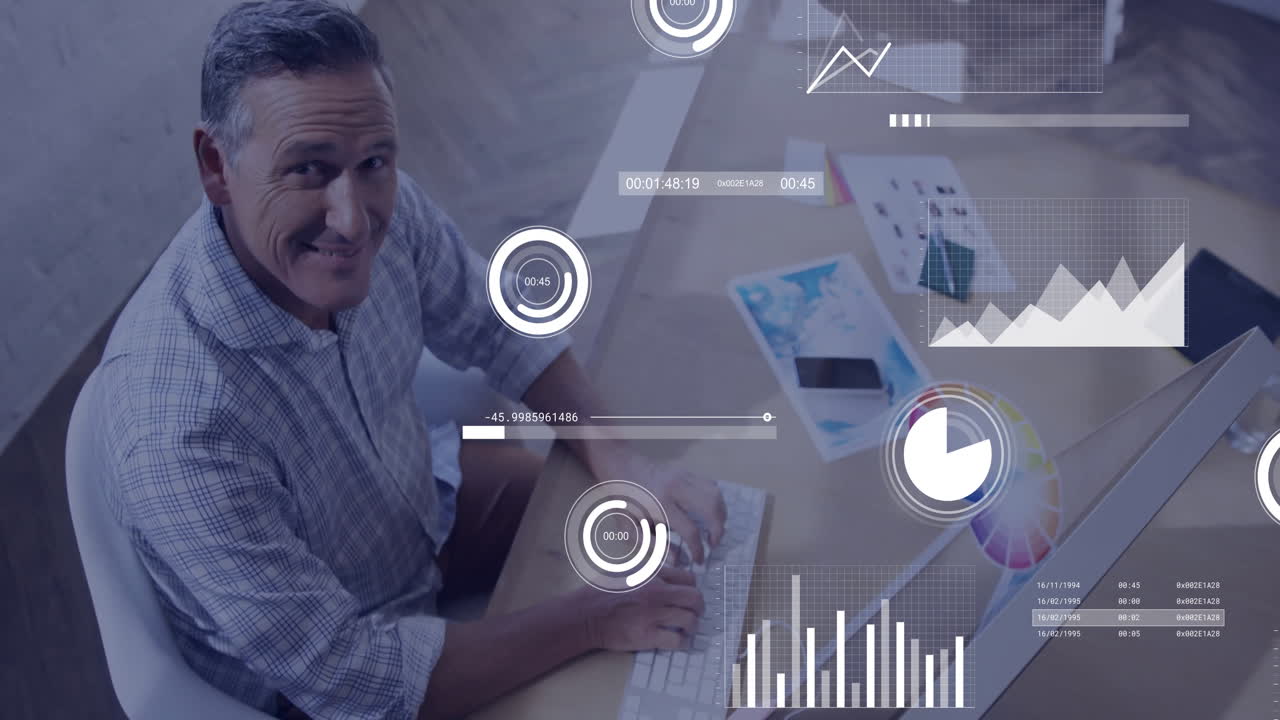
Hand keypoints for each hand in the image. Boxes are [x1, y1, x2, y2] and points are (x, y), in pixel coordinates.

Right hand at [581, 567, 705, 650]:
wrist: (584, 614)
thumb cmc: (599, 590)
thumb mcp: (623, 567)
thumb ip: (644, 567)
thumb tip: (663, 569)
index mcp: (651, 575)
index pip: (688, 578)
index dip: (692, 587)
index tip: (688, 594)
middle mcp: (656, 593)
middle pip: (694, 598)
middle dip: (699, 607)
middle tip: (695, 612)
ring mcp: (653, 615)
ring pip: (690, 620)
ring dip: (692, 625)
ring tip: (687, 628)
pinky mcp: (647, 636)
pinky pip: (677, 640)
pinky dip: (681, 642)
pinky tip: (677, 640)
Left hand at [615, 454, 726, 564]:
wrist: (620, 465)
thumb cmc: (623, 500)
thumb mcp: (629, 527)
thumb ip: (651, 545)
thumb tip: (677, 559)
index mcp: (660, 504)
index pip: (690, 530)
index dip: (698, 549)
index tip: (699, 560)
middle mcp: (676, 488)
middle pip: (711, 508)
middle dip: (718, 531)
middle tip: (713, 544)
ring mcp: (684, 476)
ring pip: (715, 495)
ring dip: (721, 514)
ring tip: (715, 529)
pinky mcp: (687, 471)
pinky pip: (711, 485)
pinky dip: (716, 500)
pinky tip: (709, 512)